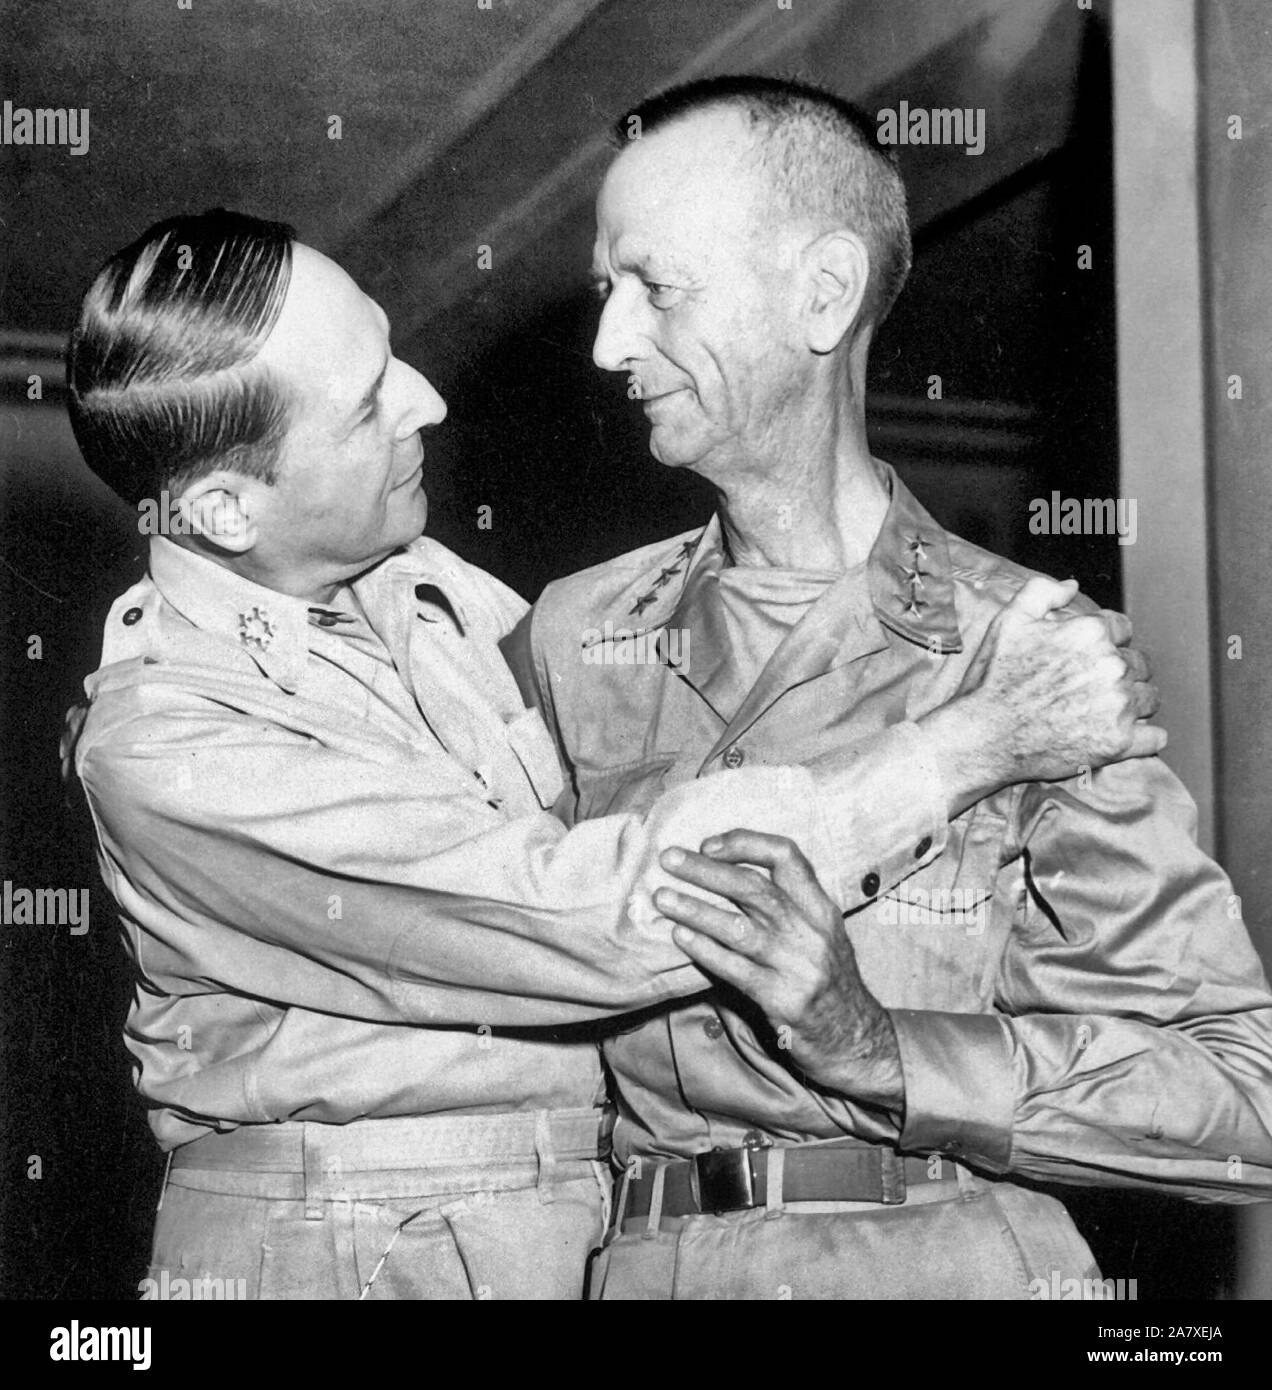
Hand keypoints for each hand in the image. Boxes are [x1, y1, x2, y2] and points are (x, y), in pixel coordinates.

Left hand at [654, 831, 902, 1111]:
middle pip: (754, 888)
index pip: (785, 856)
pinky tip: (681, 938)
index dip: (744, 843)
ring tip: (663, 897)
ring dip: (696, 910)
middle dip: (706, 870)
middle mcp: (812, 931)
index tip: (708, 844)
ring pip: (740, 928)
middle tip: (669, 858)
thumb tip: (725, 877)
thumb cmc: (829, 982)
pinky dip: (705, 951)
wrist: (859, 1040)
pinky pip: (736, 969)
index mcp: (821, 908)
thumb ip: (788, 907)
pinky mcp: (783, 1000)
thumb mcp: (821, 935)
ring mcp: (799, 966)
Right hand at [922, 577, 1164, 813]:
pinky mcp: (1119, 743)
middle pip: (1139, 664)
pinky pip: (1155, 737)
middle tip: (1089, 687)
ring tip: (1101, 710)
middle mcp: (1112, 667)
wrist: (982, 737)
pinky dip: (1143, 737)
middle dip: (1119, 672)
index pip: (1122, 629)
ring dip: (1133, 702)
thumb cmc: (993, 681)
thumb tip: (1072, 585)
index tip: (1085, 658)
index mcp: (1091, 633)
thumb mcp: (1007, 623)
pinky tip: (1119, 734)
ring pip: (1149, 697)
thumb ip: (1042, 592)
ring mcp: (1118, 707)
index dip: (1104, 641)